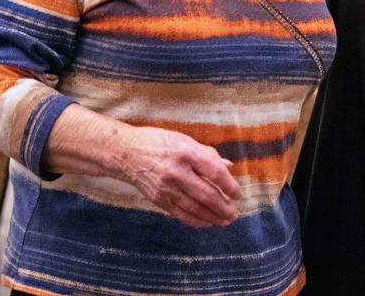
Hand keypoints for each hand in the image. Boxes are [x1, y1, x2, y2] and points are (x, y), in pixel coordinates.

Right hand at [119, 126, 241, 227]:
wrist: (126, 153)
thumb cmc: (159, 143)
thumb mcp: (185, 141)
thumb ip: (208, 154)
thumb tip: (229, 167)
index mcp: (187, 153)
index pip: (214, 172)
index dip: (230, 185)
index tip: (238, 194)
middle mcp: (177, 172)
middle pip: (205, 194)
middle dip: (223, 207)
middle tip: (234, 213)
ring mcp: (166, 188)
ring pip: (194, 208)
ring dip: (212, 217)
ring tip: (225, 221)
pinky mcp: (158, 199)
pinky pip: (180, 214)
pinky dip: (195, 220)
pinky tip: (207, 223)